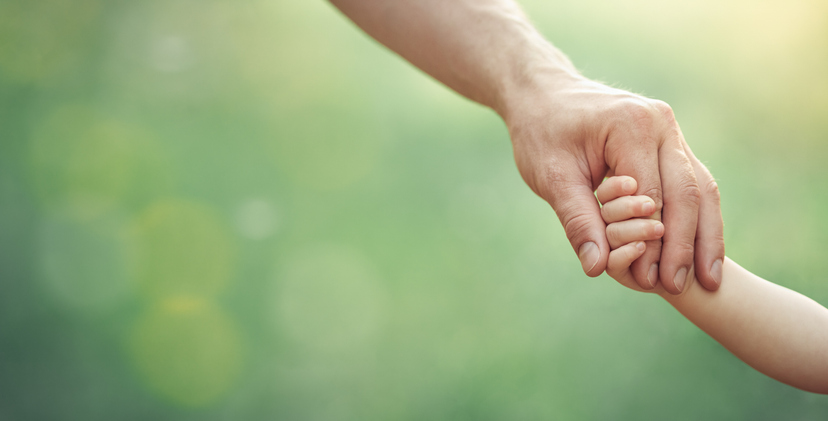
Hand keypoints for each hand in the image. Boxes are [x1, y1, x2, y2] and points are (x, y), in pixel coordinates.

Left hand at [501, 74, 722, 293]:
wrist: (544, 95)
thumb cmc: (542, 132)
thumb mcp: (551, 176)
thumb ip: (577, 220)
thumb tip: (597, 267)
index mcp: (633, 125)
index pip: (652, 194)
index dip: (652, 242)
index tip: (649, 281)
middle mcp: (662, 124)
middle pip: (688, 191)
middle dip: (686, 245)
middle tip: (679, 287)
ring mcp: (671, 131)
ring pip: (701, 188)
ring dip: (704, 236)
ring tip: (708, 280)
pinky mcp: (670, 143)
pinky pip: (692, 183)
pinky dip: (697, 219)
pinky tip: (699, 254)